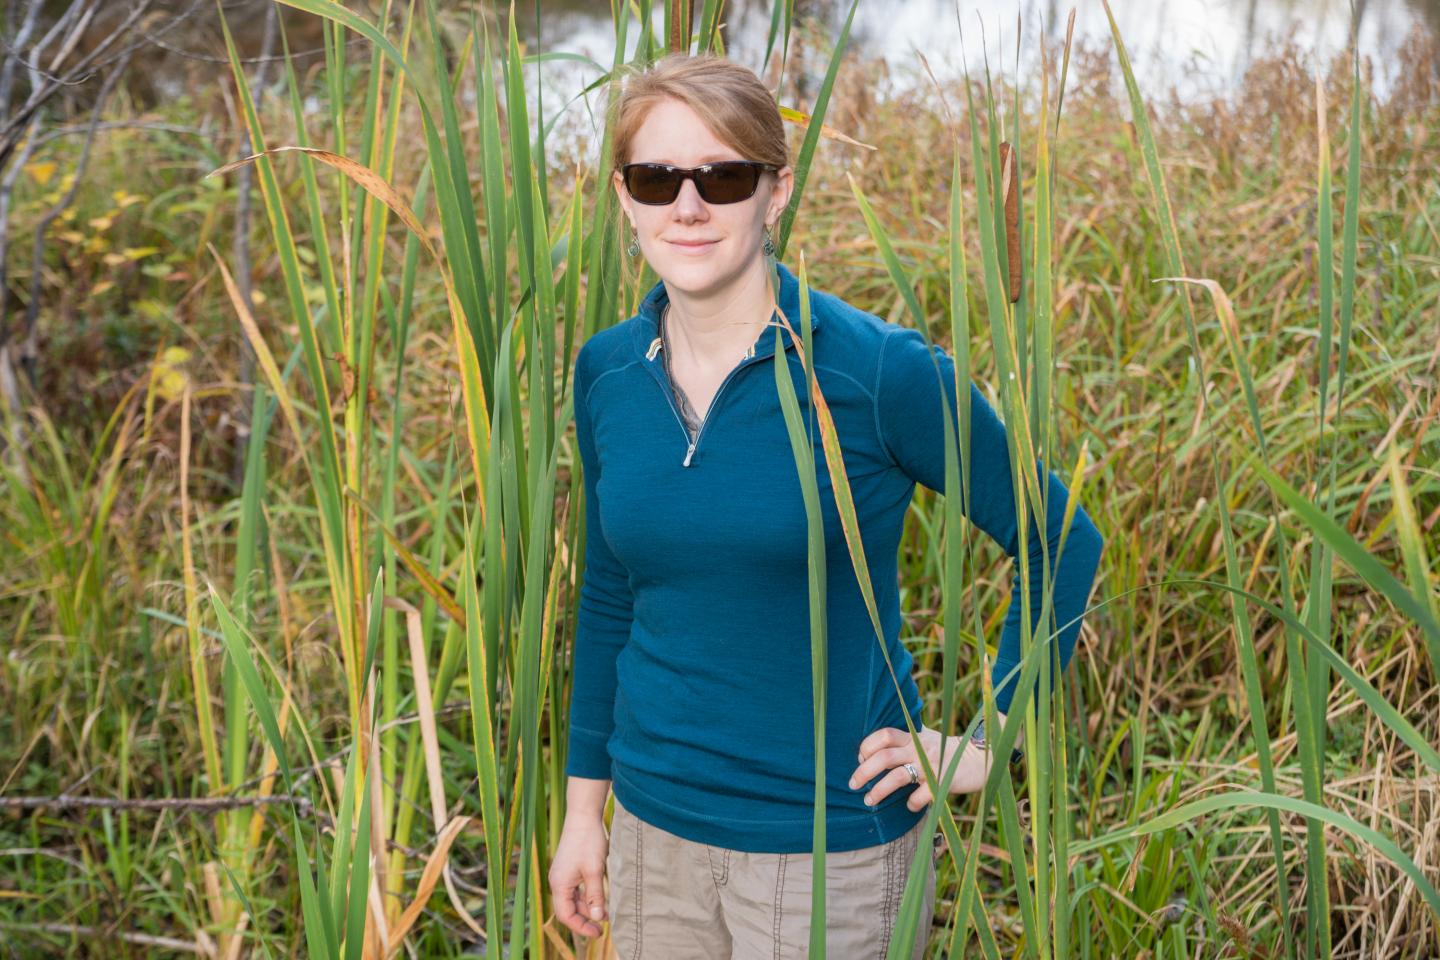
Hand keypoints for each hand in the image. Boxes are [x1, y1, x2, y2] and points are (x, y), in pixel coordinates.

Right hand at [548, 811, 609, 938]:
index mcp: (559, 884)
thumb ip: (595, 896)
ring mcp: (562, 875)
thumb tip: (598, 918)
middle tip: (605, 926)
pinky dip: (587, 896)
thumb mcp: (595, 871)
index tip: (598, 933)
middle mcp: (557, 881)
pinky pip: (575, 889)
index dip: (581, 927)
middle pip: (568, 909)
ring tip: (606, 912)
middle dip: (586, 919)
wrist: (583, 816)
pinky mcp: (568, 868)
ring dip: (588, 907)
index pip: (566, 915)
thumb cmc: (588, 841)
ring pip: (573, 900)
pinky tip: (600, 897)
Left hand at [850, 713, 1006, 811]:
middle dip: (864, 771)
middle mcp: (919, 749)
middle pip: (884, 756)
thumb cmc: (947, 749)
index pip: (884, 735)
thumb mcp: (927, 737)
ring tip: (870, 801)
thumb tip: (878, 744)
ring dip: (879, 790)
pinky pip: (921, 795)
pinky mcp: (943, 782)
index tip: (860, 759)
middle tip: (853, 785)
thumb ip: (906, 739)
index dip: (867, 746)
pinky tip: (909, 807)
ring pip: (898, 777)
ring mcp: (931, 765)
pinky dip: (911, 803)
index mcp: (913, 737)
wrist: (981, 757)